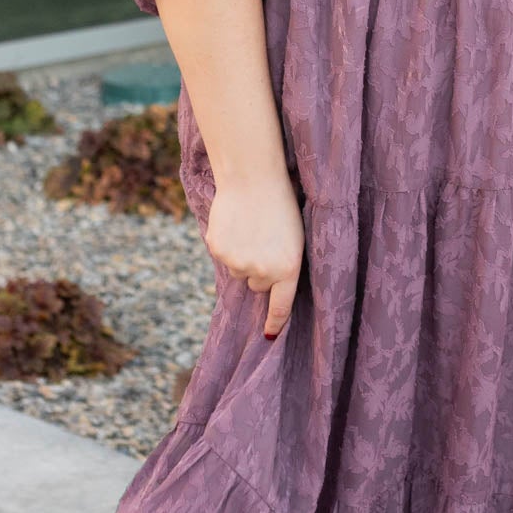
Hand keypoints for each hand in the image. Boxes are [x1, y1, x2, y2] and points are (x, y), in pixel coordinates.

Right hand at [204, 168, 305, 339]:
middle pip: (256, 284)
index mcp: (289, 268)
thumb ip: (283, 264)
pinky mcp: (219, 250)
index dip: (275, 322)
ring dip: (241, 256)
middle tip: (262, 241)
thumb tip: (264, 285)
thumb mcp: (293, 237)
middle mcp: (263, 271)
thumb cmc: (280, 203)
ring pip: (237, 270)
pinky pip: (222, 256)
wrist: (252, 177)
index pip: (281, 305)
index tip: (269, 335)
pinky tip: (234, 223)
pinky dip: (226, 243)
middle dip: (258, 269)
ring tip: (249, 228)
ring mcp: (238, 262)